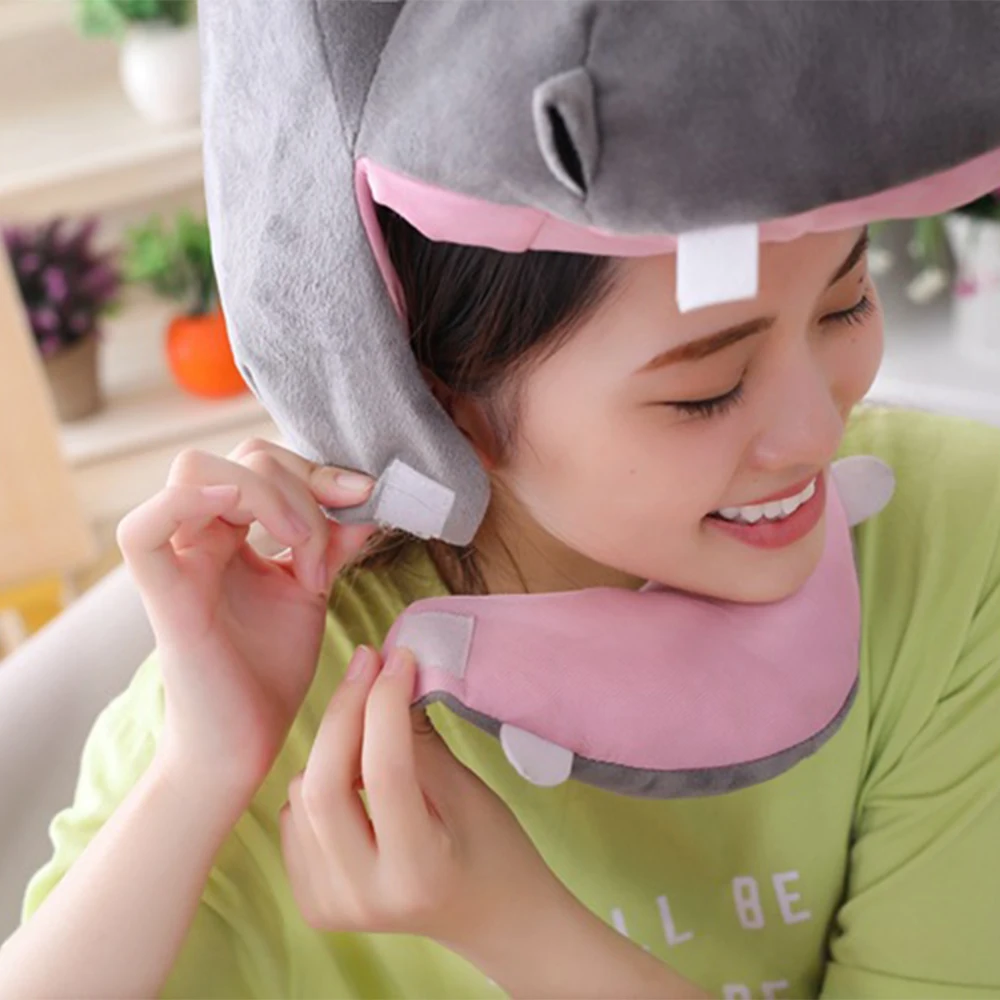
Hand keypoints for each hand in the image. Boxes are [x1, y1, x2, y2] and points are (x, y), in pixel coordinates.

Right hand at [116, 439, 374, 804]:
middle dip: (301, 482)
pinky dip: (188, 502)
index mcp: (232, 533)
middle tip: (329, 542)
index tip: (364, 494)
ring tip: (304, 552)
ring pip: (196, 472)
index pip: (263, 461)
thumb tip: (365, 500)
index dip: (316, 469)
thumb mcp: (310, 591)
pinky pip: (141, 531)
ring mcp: (178, 562)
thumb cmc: (269, 671)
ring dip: (267, 496)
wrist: (246, 743)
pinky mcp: (164, 598)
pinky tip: (244, 518)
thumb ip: (331, 543)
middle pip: (238, 457)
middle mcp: (201, 537)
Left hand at [279, 645, 564, 953]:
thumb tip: (387, 675)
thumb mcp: (467, 791)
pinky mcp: (311, 902)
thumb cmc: (493, 848)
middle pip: (322, 786)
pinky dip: (317, 781)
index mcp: (418, 872)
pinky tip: (353, 774)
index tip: (399, 657)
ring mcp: (330, 905)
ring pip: (301, 794)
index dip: (386, 704)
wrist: (489, 917)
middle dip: (344, 712)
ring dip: (332, 745)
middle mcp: (363, 897)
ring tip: (371, 724)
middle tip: (368, 662)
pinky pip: (293, 816)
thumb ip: (419, 739)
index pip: (386, 772)